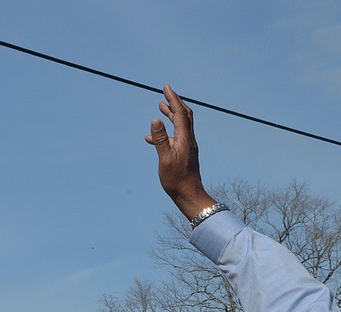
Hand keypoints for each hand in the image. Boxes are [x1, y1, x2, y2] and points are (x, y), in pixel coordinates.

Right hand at [146, 84, 216, 218]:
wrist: (189, 195)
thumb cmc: (176, 179)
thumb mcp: (165, 158)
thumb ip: (160, 139)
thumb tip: (156, 119)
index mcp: (185, 139)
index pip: (179, 113)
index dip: (173, 99)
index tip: (166, 87)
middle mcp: (188, 140)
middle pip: (184, 116)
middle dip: (175, 103)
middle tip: (166, 93)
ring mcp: (187, 147)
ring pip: (180, 126)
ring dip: (171, 115)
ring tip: (161, 107)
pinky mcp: (185, 154)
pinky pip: (175, 138)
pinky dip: (166, 132)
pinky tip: (152, 138)